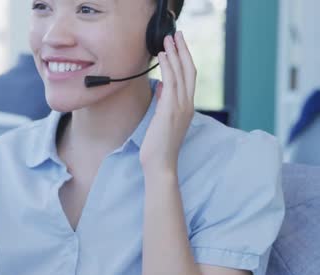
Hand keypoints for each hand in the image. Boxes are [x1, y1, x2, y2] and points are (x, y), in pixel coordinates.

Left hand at [139, 31, 195, 175]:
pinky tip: (163, 57)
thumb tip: (162, 87)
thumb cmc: (159, 145)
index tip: (179, 46)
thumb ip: (164, 102)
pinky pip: (171, 83)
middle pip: (189, 71)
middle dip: (183, 51)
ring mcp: (180, 107)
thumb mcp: (162, 120)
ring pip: (181, 74)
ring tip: (167, 40)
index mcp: (187, 107)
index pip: (189, 78)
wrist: (160, 164)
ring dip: (174, 55)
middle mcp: (187, 105)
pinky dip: (168, 68)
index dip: (185, 59)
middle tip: (176, 35)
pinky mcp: (170, 110)